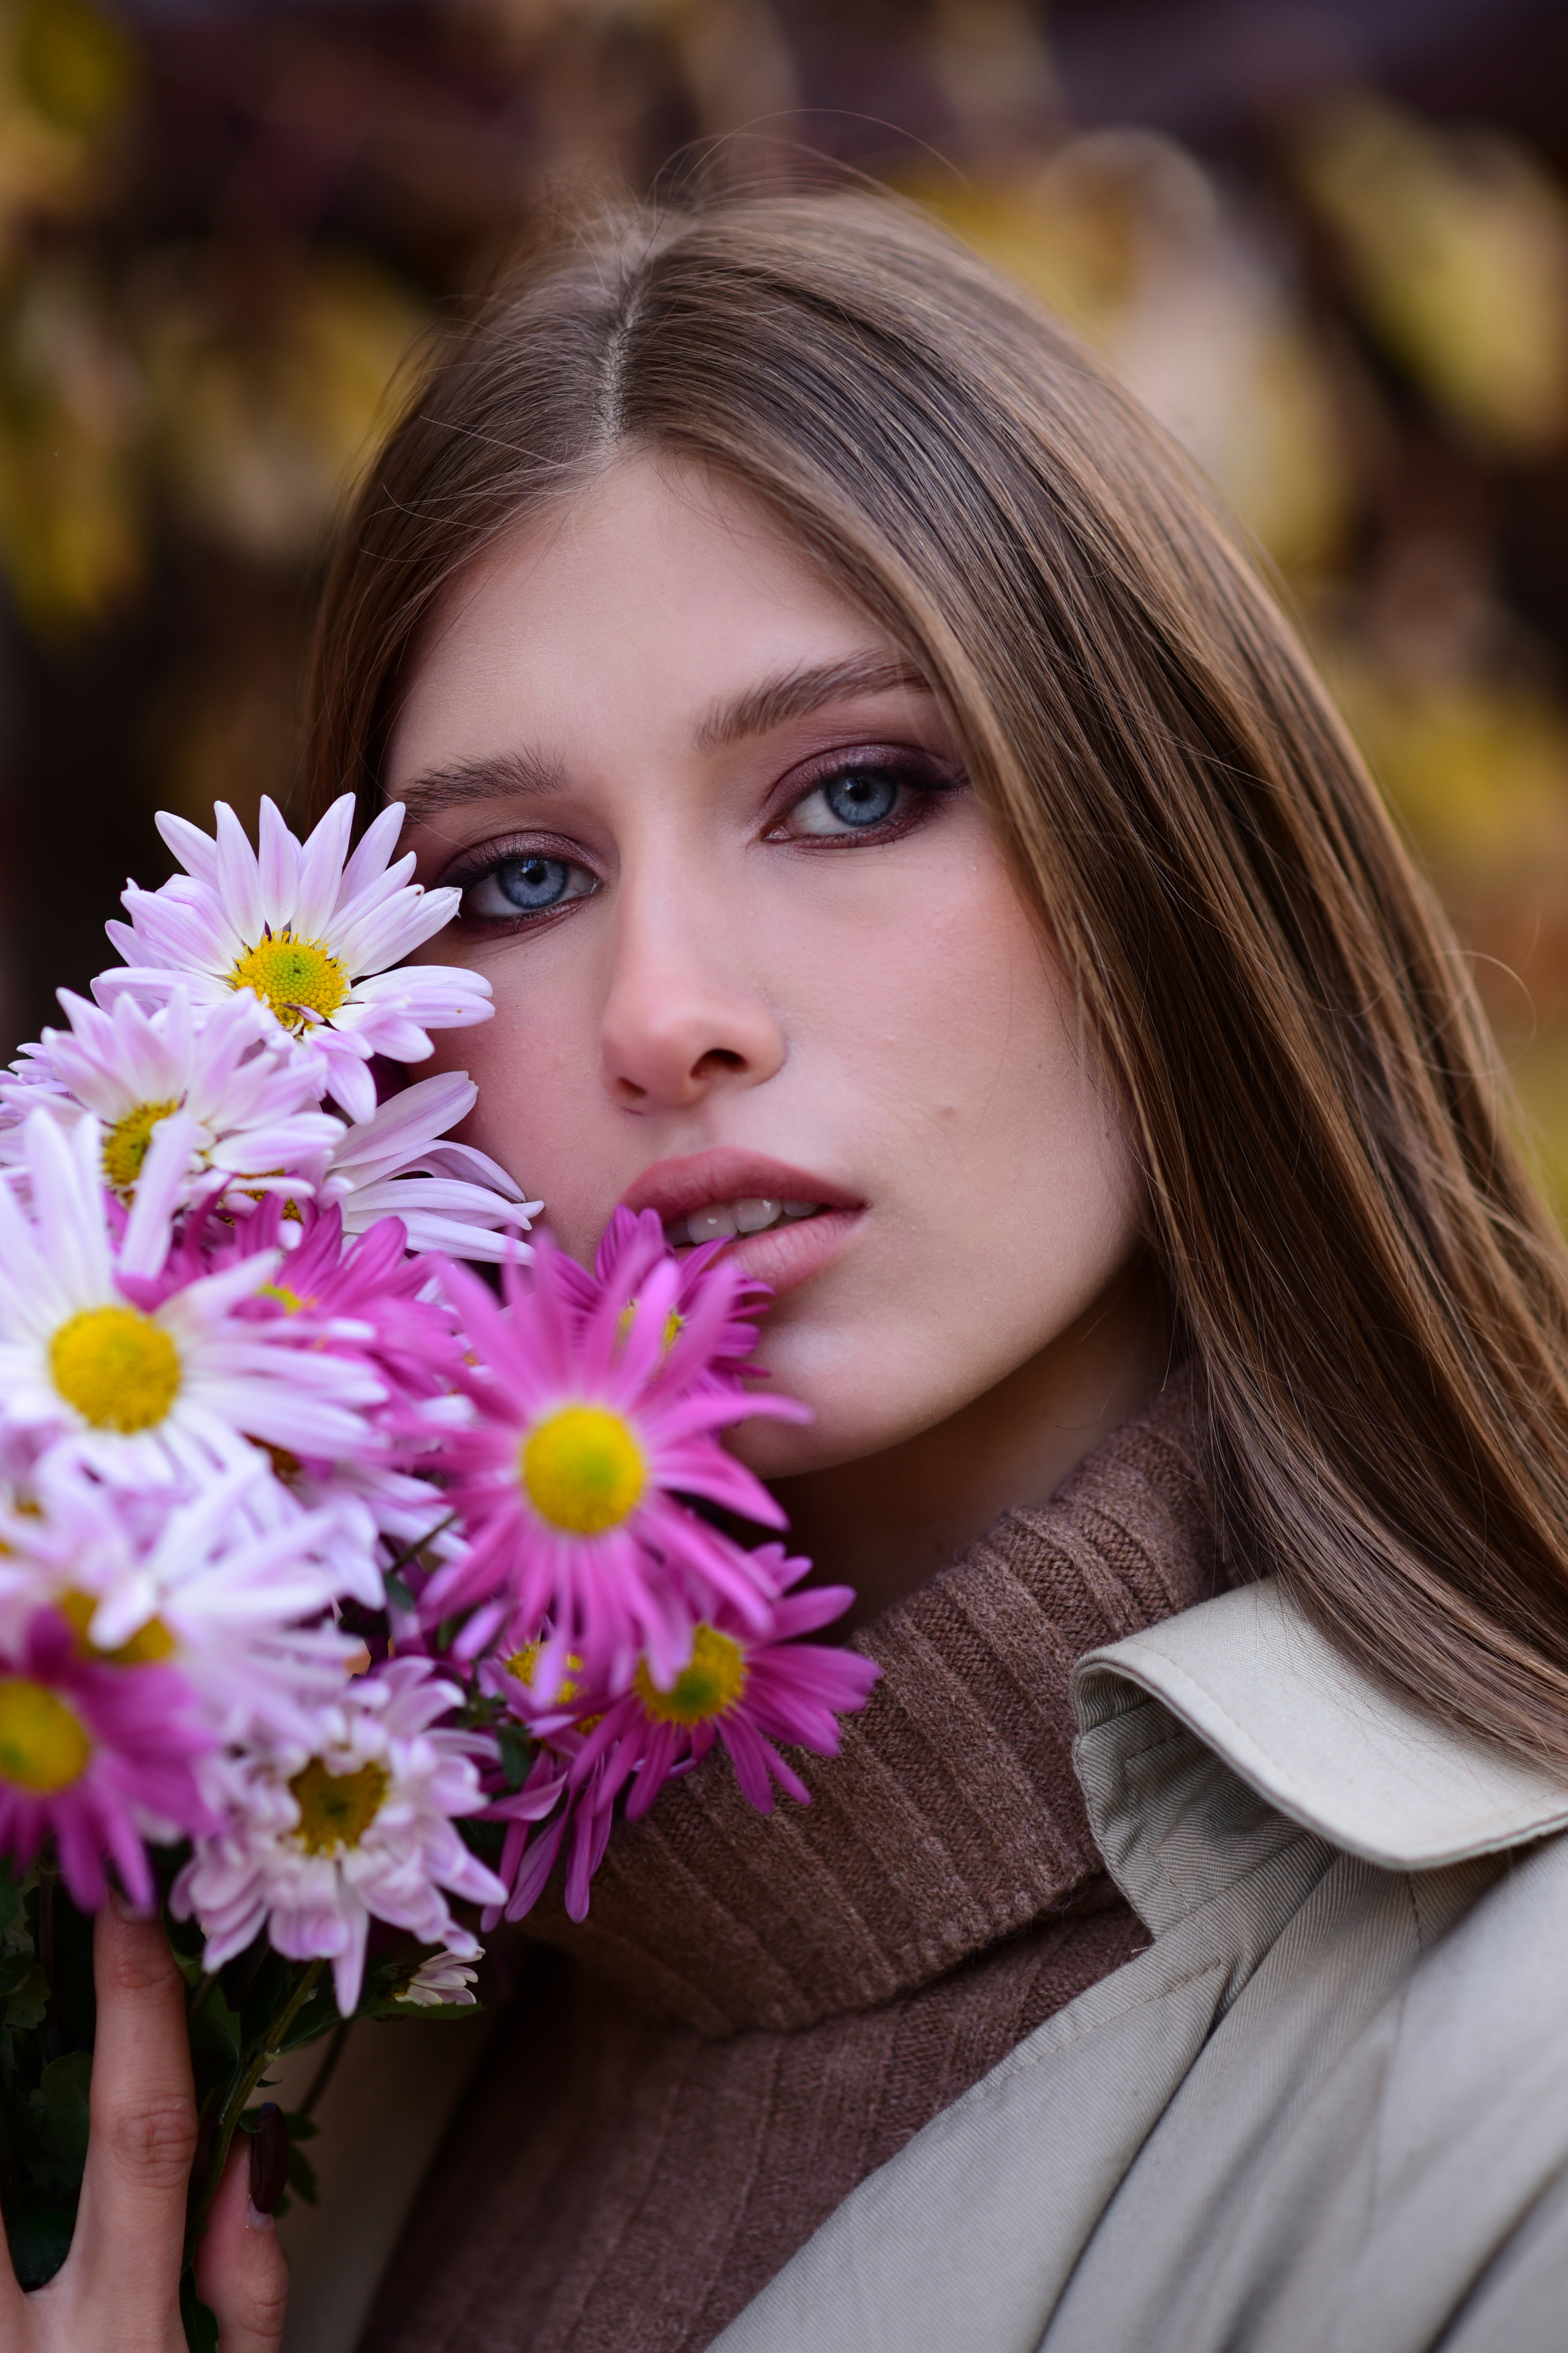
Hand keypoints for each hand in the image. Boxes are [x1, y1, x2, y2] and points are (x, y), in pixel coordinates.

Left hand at [0, 1898, 288, 2352]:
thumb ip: (248, 2291)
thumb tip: (249, 2151)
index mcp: (124, 2338)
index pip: (141, 2134)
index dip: (139, 2008)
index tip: (132, 1908)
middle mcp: (20, 2337)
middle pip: (1, 2142)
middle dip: (17, 2023)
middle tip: (25, 1917)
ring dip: (2, 2087)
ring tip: (20, 1999)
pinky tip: (18, 2109)